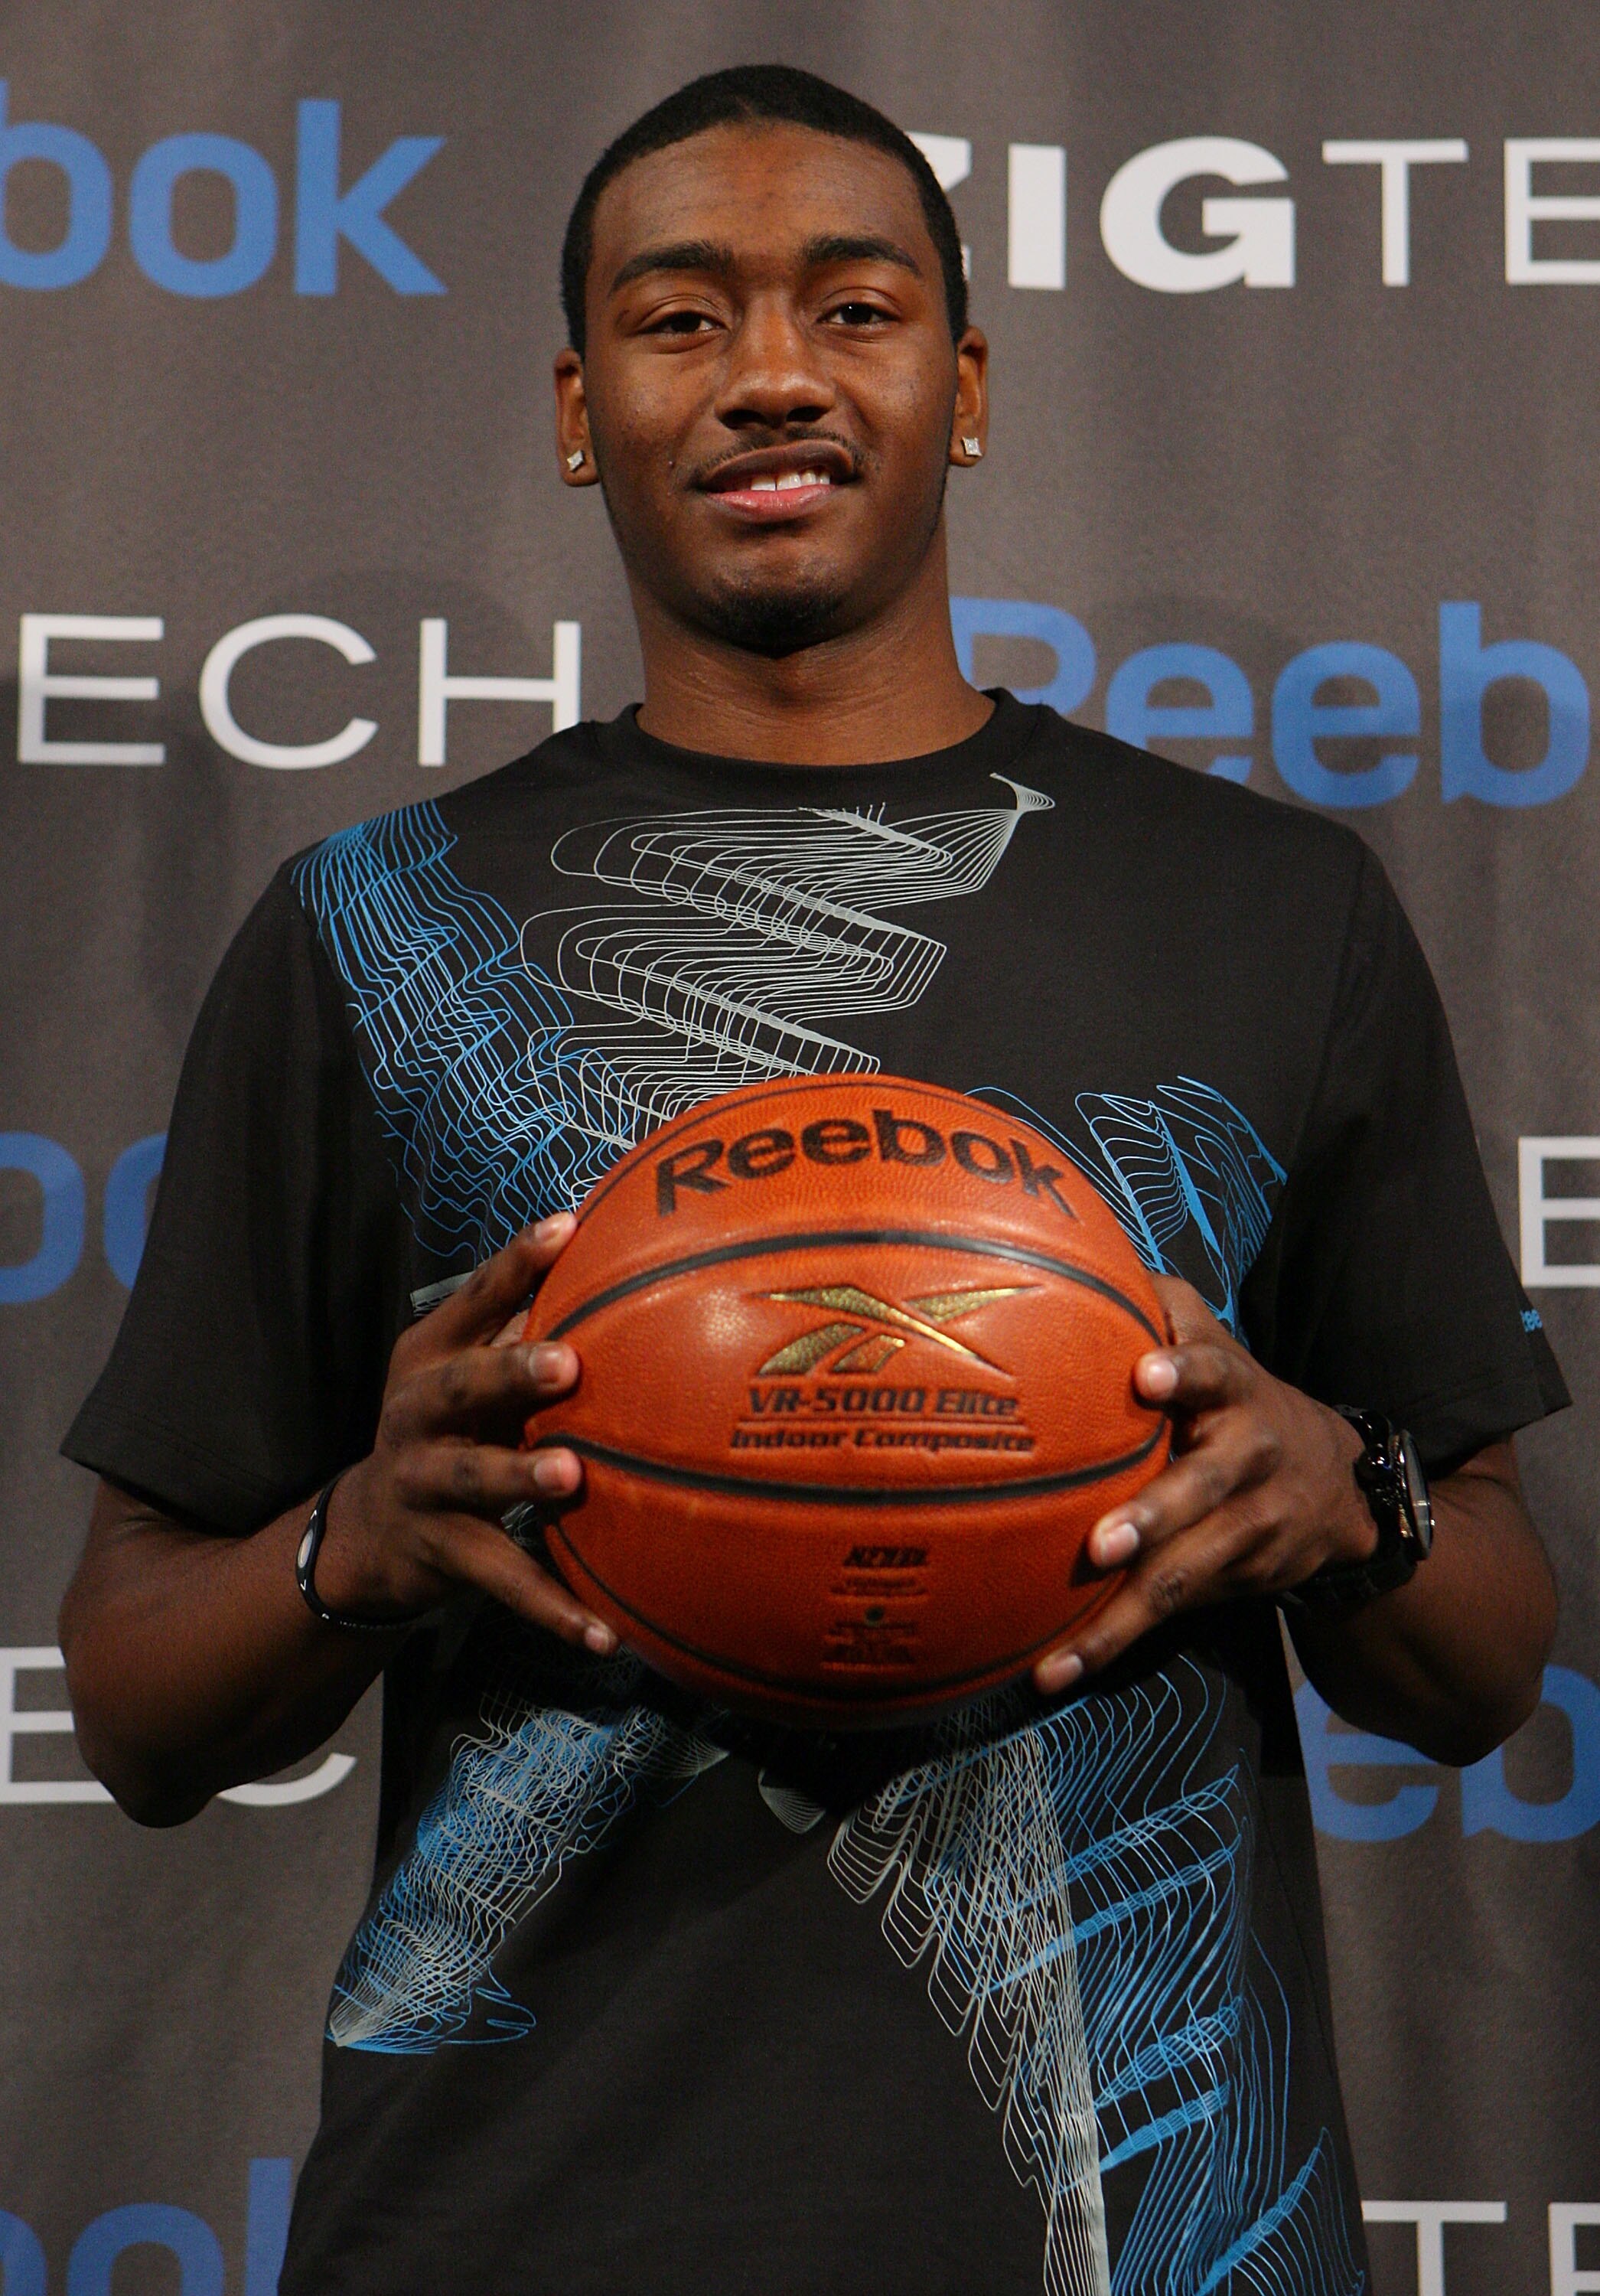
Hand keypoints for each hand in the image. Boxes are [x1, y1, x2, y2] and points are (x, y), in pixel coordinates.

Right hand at [313, 1215, 613, 1652]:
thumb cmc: (448, 1431)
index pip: (474, 1298)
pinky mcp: (440, 1551)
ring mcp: (422, 1483)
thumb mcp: (465, 1375)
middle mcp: (417, 1413)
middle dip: (510, 1370)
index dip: (517, 1263)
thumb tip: (619, 1269)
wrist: (366, 1535)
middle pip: (461, 1385)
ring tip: (571, 1477)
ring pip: (472, 1479)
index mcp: (430, 1357)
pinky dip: (552, 1608)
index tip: (568, 1228)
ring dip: (519, 1477)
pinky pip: (501, 1580)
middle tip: (569, 1361)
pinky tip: (605, 1636)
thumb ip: (523, 1330)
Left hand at [1033, 1275, 1375, 1694]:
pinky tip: (1052, 1670)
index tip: (1147, 1375)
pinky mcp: (1236, 1580)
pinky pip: (1173, 1611)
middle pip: (1205, 1487)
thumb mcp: (1208, 1341)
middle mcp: (1248, 1455)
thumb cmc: (1228, 1396)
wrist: (1335, 1482)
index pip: (1212, 1366)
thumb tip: (1063, 1247)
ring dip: (1123, 1613)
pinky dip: (1113, 1643)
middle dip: (1155, 1517)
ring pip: (1186, 1571)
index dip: (1184, 1368)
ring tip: (1066, 1648)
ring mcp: (1248, 1527)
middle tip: (1101, 1543)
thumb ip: (1153, 1303)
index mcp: (1230, 1385)